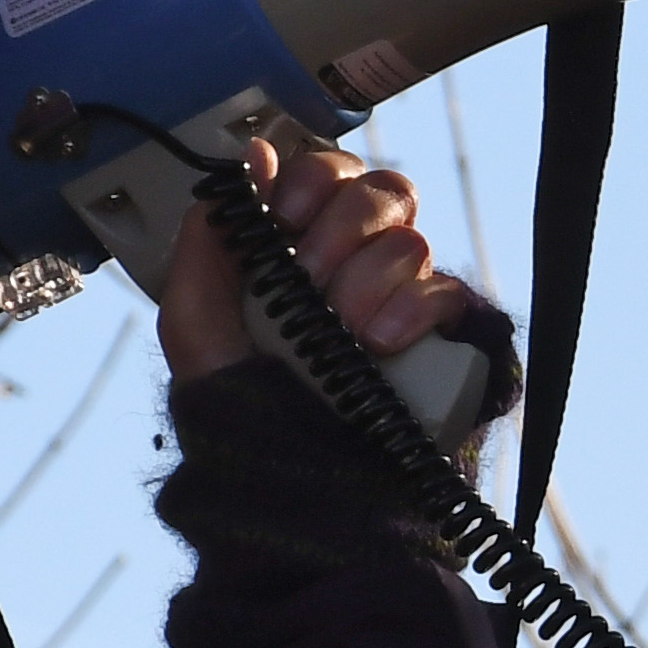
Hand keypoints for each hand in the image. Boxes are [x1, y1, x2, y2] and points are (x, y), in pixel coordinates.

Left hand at [152, 138, 473, 383]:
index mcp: (304, 249)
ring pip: (410, 239)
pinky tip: (380, 344)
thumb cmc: (246, 412)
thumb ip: (210, 239)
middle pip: (380, 190)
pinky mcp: (450, 336)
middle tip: (308, 275)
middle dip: (336, 228)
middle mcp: (362, 264)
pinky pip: (446, 292)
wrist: (299, 489)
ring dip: (364, 280)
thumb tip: (250, 158)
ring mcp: (408, 298)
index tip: (285, 215)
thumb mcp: (197, 326)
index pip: (328, 174)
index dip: (311, 179)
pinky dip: (409, 310)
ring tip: (341, 331)